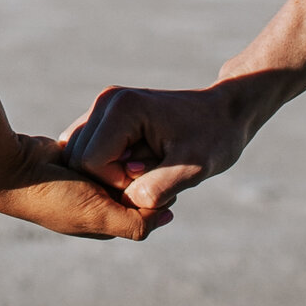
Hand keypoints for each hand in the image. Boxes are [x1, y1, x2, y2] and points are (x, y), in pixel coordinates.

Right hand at [0, 120, 175, 241]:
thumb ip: (134, 223)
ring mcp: (82, 179)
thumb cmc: (53, 197)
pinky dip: (108, 141)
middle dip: (142, 172)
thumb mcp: (98, 216)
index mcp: (102, 221)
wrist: (9, 172)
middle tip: (159, 152)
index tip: (168, 172)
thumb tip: (164, 215)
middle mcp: (94, 202)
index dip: (156, 192)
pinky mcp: (72, 157)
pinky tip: (118, 130)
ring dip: (127, 154)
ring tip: (142, 140)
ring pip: (118, 164)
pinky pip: (100, 147)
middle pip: (132, 186)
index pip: (143, 208)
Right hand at [57, 77, 271, 224]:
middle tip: (155, 173)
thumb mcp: (194, 168)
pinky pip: (88, 155)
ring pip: (81, 160)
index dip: (118, 183)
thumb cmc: (215, 138)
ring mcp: (102, 108)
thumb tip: (126, 203)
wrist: (225, 114)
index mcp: (122, 108)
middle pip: (80, 162)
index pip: (90, 163)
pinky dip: (109, 171)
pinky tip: (139, 166)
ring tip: (148, 169)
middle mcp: (104, 102)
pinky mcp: (103, 119)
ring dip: (111, 176)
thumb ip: (158, 189)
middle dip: (114, 180)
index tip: (153, 176)